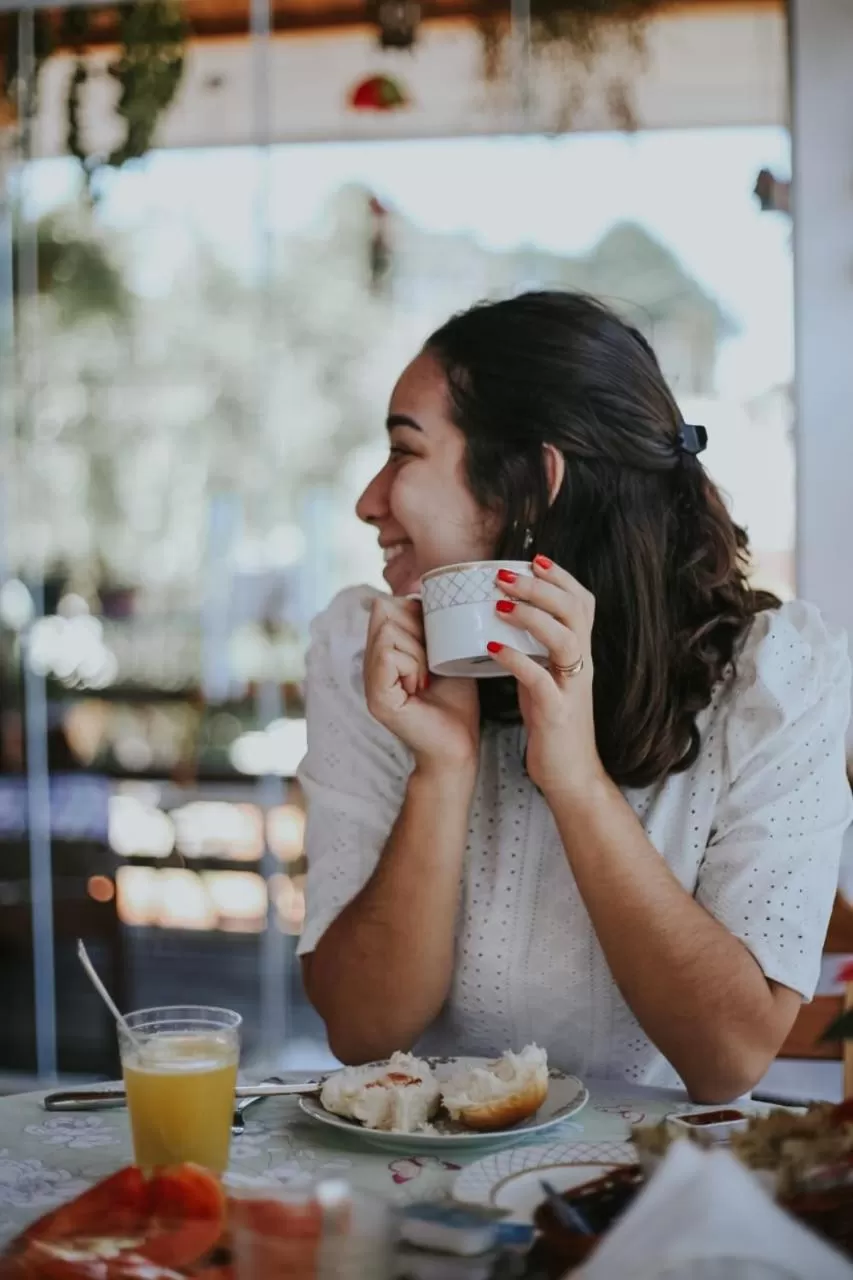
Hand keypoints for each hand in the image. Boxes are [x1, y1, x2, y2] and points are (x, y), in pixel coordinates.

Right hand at [364, 596, 479, 772]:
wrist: (459, 746)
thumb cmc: (456, 702)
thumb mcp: (445, 652)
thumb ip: (429, 625)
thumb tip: (418, 590)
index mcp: (383, 653)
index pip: (386, 606)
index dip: (414, 613)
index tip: (435, 642)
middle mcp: (370, 665)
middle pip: (384, 611)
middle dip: (417, 629)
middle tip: (432, 662)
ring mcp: (369, 682)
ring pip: (388, 632)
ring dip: (418, 651)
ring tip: (428, 677)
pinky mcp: (376, 697)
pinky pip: (389, 655)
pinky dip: (413, 665)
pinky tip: (421, 686)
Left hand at [486, 556, 605, 799]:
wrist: (570, 775)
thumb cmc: (553, 724)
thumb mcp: (546, 677)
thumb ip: (535, 648)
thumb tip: (507, 616)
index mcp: (580, 654)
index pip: (582, 603)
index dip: (561, 577)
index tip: (533, 559)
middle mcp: (582, 665)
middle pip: (575, 611)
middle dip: (541, 586)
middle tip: (504, 574)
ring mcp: (573, 688)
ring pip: (566, 639)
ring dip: (533, 616)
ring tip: (500, 604)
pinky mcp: (558, 713)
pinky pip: (541, 680)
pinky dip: (516, 660)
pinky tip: (492, 648)